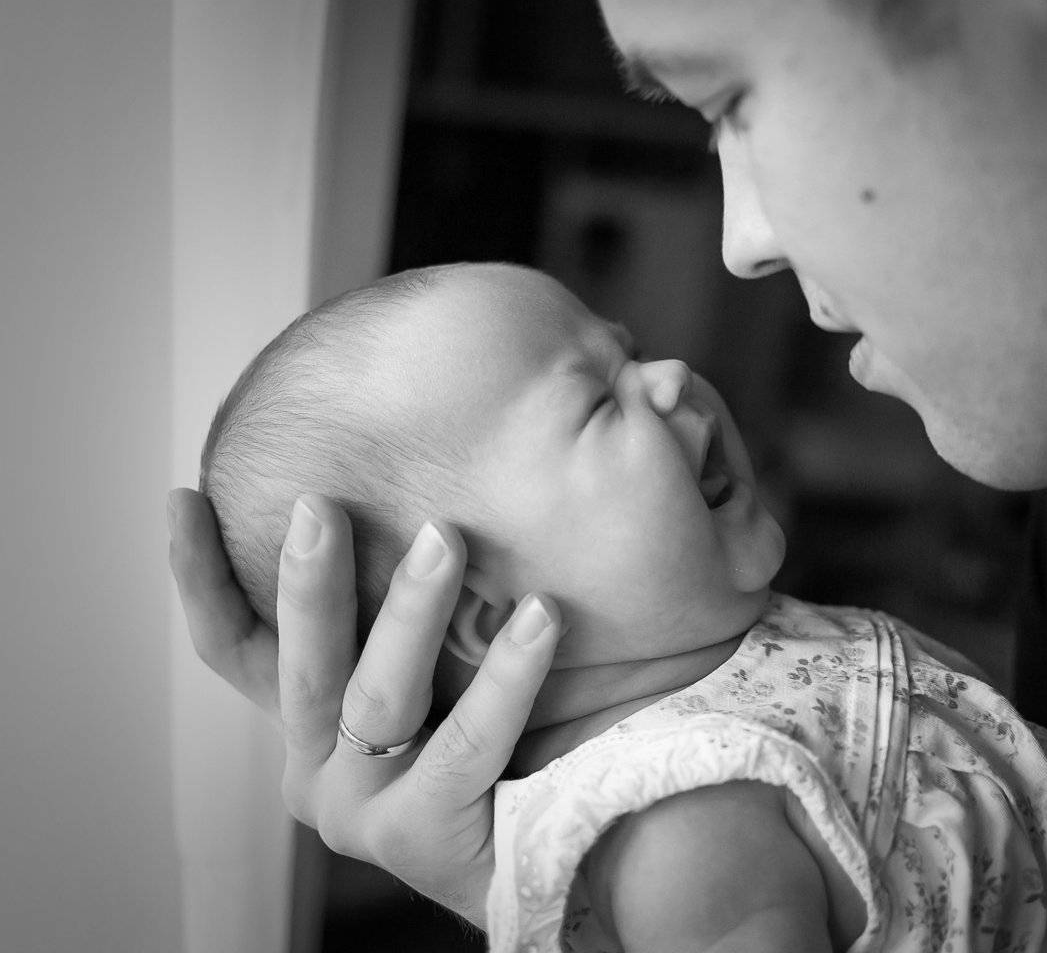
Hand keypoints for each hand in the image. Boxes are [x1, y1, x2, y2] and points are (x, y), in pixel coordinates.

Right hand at [168, 489, 559, 927]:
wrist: (558, 852)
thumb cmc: (497, 747)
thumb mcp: (428, 677)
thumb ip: (400, 615)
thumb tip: (419, 499)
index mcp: (310, 726)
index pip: (235, 650)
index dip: (201, 580)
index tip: (182, 499)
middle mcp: (319, 769)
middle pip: (300, 666)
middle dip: (306, 583)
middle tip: (319, 505)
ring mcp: (363, 810)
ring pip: (378, 696)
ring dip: (410, 610)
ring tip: (445, 536)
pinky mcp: (423, 836)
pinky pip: (469, 740)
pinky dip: (506, 675)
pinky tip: (540, 616)